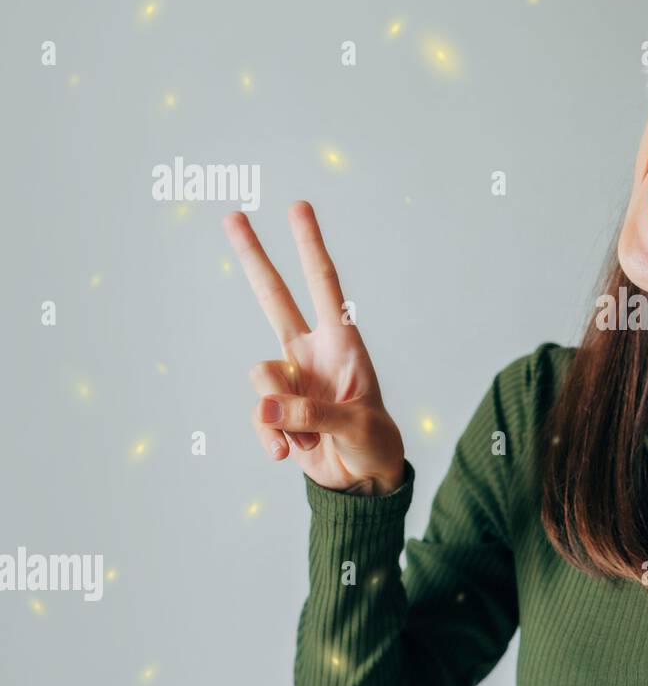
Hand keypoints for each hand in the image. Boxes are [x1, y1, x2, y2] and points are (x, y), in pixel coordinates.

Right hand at [223, 201, 406, 495]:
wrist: (364, 480)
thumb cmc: (375, 443)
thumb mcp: (355, 427)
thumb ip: (310, 416)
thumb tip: (262, 410)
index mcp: (342, 343)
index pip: (323, 286)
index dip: (310, 246)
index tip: (298, 206)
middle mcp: (311, 352)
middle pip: (274, 297)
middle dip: (253, 258)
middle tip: (233, 215)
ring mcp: (290, 380)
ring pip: (260, 378)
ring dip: (283, 416)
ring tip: (315, 438)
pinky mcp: (274, 410)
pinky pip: (258, 418)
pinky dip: (272, 440)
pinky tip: (292, 455)